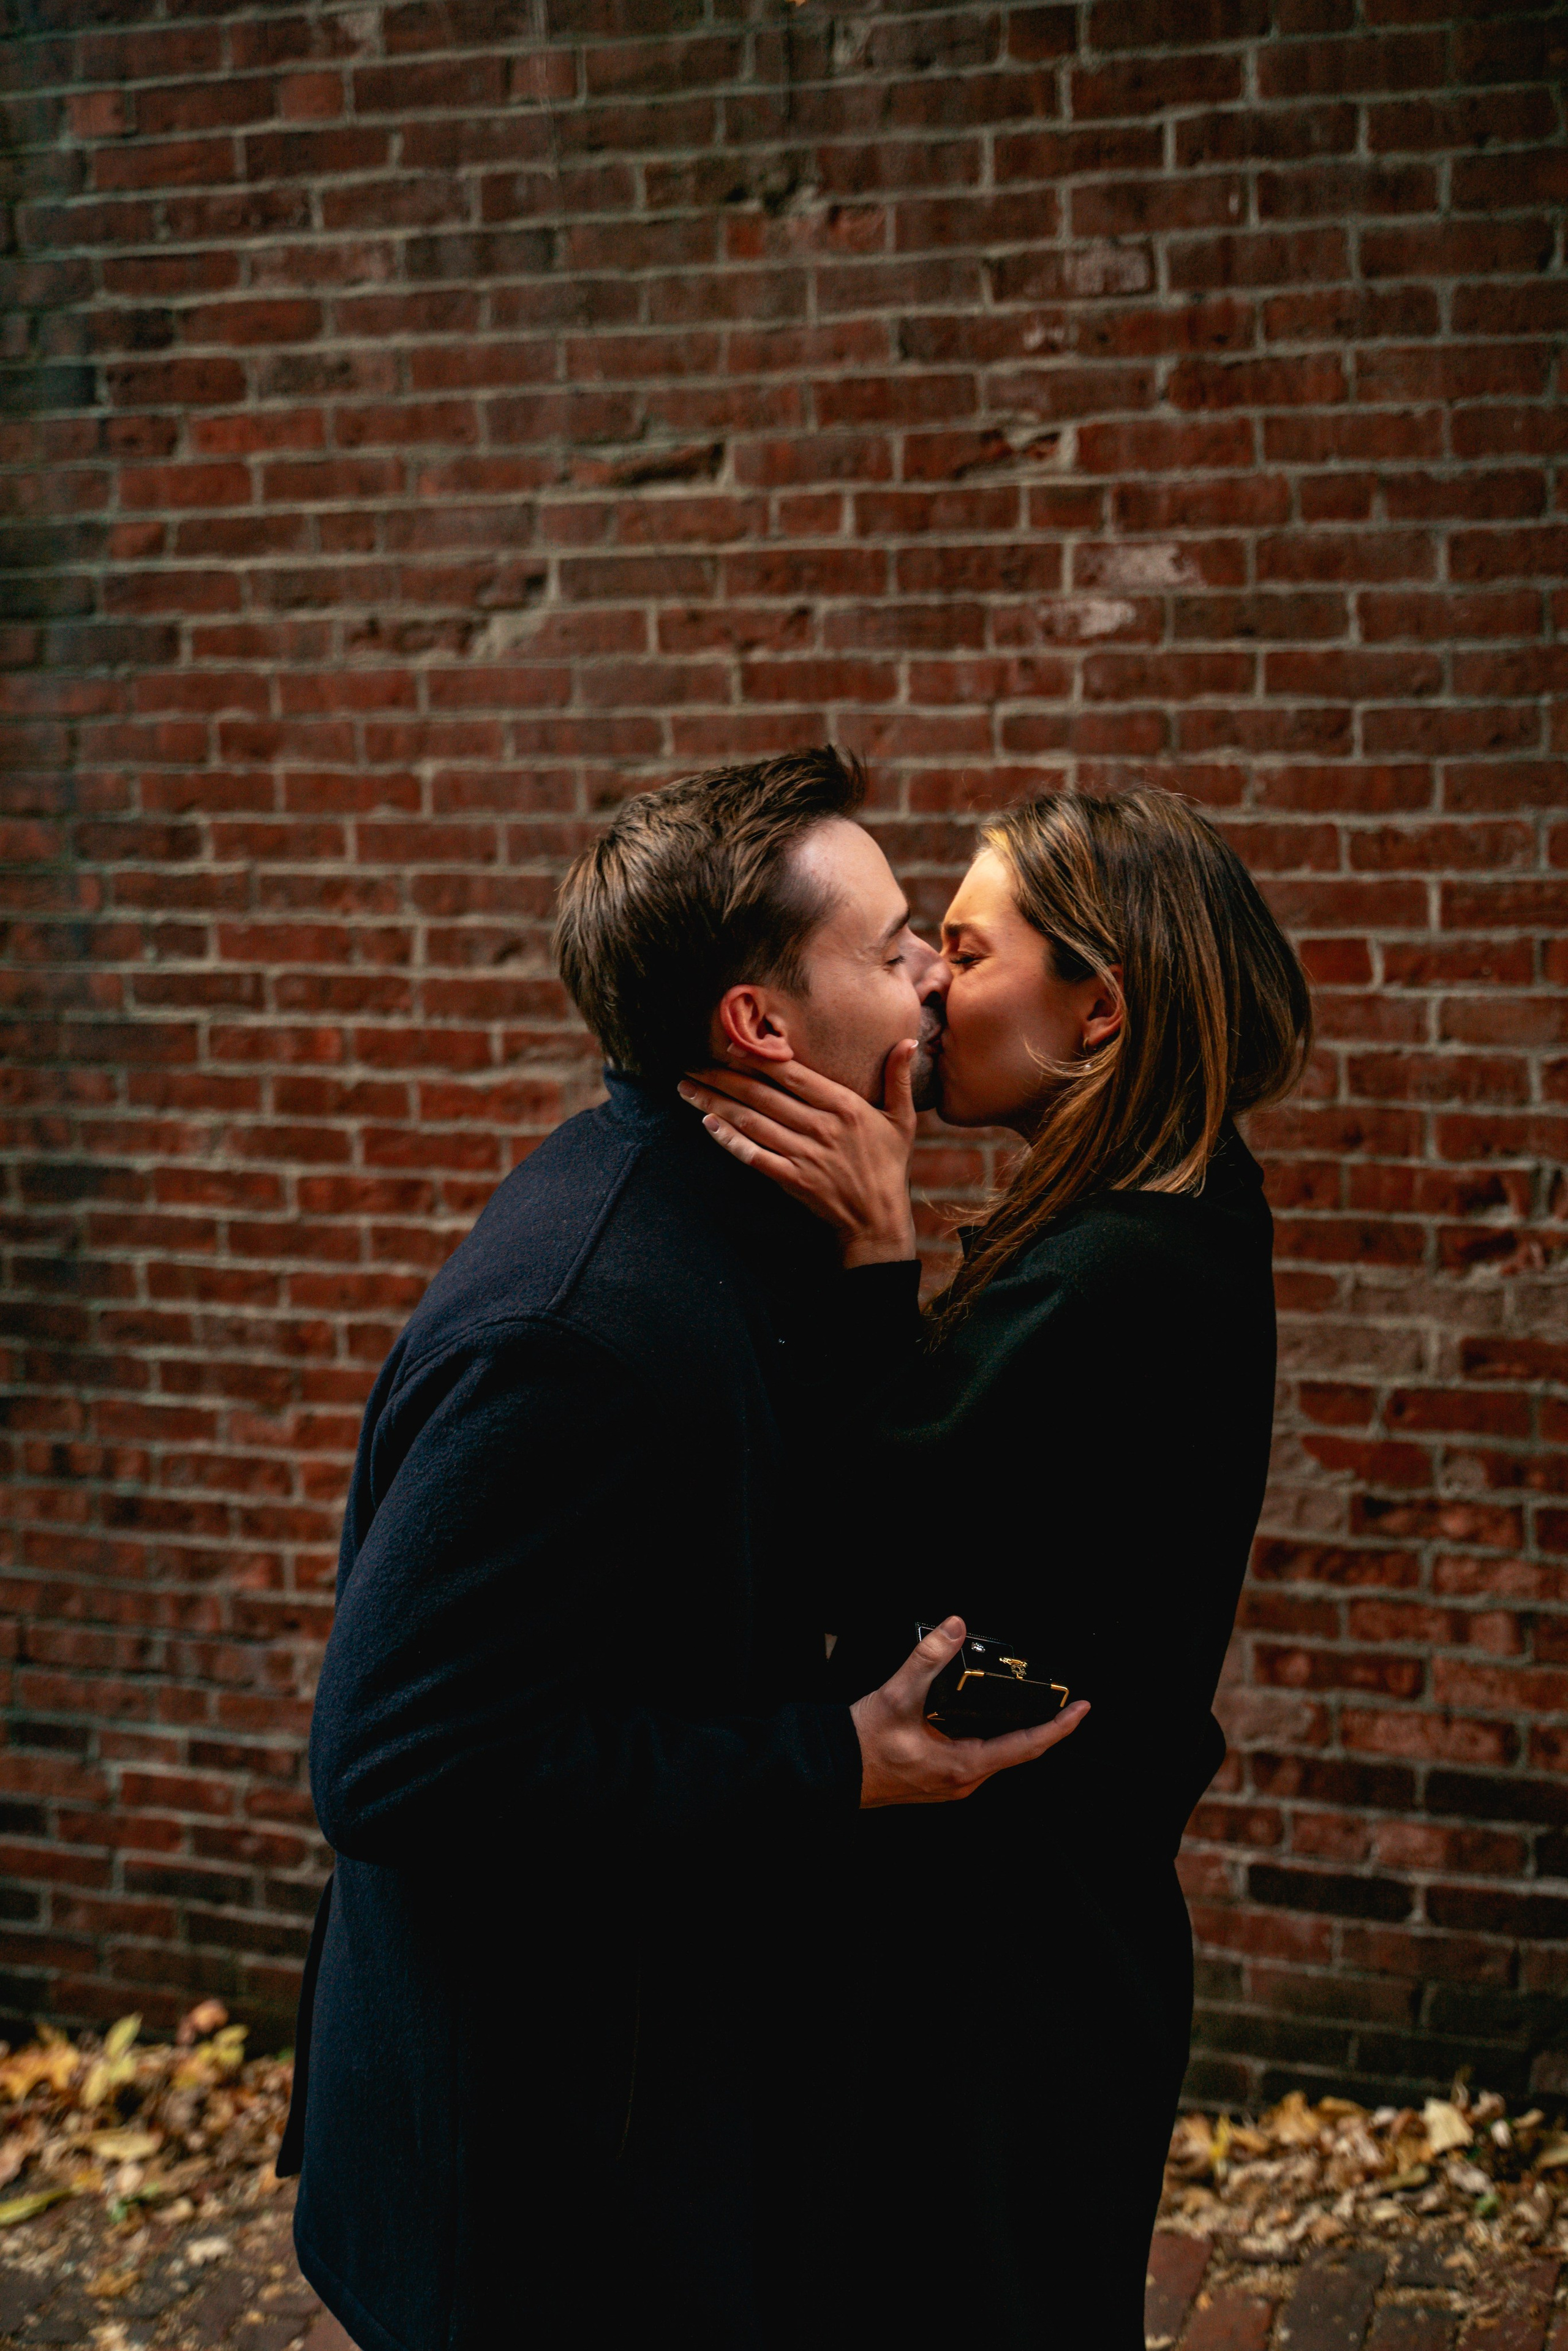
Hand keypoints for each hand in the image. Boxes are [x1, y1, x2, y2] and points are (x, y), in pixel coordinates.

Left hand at [677, 1046, 918, 1267]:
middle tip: (692, 1064)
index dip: (758, 1057)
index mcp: (845, 1106)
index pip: (792, 1074)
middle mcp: (822, 1127)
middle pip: (763, 1095)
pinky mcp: (792, 1180)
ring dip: (715, 1103)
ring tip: (687, 1088)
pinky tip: (708, 1124)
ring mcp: (805, 1155)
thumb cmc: (888, 1165)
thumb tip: (909, 1041)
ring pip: (752, 1122)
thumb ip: (900, 1079)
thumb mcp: (903, 1119)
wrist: (878, 1219)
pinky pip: (754, 1156)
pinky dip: (729, 1140)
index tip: (728, 1044)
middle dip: (722, 1077)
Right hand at [851, 1617, 1089, 1808]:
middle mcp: (964, 1781)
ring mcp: (953, 1783)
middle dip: (1041, 1725)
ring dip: (1013, 1729)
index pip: (1027, 1746)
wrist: (834, 1771)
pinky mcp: (941, 1778)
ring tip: (1026, 1704)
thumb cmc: (864, 1745)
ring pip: (996, 1753)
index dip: (1059, 1727)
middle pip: (1017, 1750)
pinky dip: (988, 1733)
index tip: (1082, 1709)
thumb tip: (954, 1629)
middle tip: (1062, 1701)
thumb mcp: (897, 1696)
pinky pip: (977, 1754)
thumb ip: (928, 1659)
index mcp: (964, 1765)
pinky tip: (980, 1715)